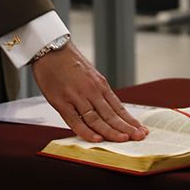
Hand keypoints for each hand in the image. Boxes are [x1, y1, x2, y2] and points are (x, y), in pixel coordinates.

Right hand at [31, 42, 147, 142]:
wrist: (49, 49)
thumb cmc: (67, 61)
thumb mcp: (89, 73)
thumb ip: (98, 91)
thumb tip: (109, 109)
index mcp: (99, 84)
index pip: (118, 107)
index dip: (130, 120)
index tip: (140, 130)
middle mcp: (90, 90)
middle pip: (110, 114)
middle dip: (126, 128)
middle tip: (139, 137)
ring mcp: (76, 97)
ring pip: (96, 119)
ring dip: (110, 131)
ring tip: (123, 140)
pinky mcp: (61, 102)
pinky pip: (75, 120)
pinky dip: (86, 131)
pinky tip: (96, 138)